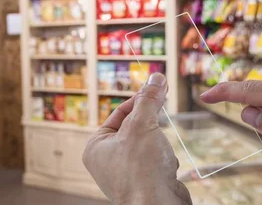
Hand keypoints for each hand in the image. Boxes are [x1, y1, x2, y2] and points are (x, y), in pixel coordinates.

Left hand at [82, 73, 190, 204]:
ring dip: (159, 144)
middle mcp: (107, 160)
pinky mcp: (144, 182)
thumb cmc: (141, 168)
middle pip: (134, 128)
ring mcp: (125, 173)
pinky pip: (156, 161)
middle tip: (160, 116)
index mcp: (96, 146)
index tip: (157, 86)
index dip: (139, 99)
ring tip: (159, 155)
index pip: (119, 112)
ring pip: (149, 144)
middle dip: (151, 126)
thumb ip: (148, 99)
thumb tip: (156, 77)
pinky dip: (165, 161)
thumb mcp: (143, 124)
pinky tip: (165, 169)